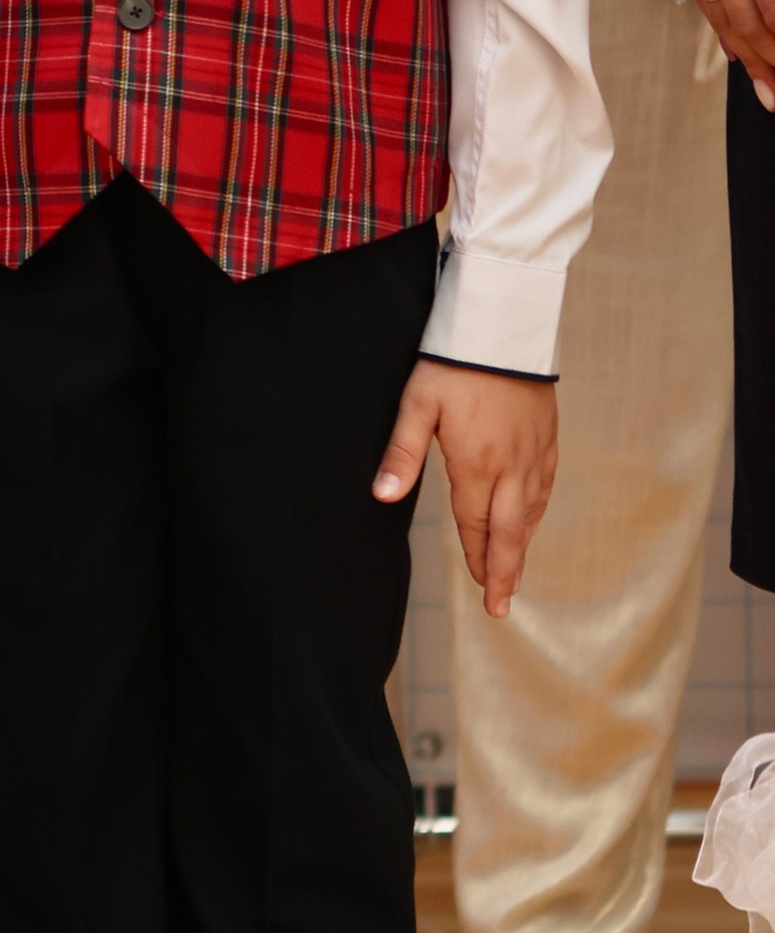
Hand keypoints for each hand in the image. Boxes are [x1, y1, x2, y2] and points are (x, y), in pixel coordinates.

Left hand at [373, 361, 557, 618]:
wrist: (505, 327)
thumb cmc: (454, 363)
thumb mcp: (417, 404)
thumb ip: (402, 452)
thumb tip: (384, 495)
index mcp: (477, 464)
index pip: (476, 525)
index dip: (479, 560)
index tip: (484, 593)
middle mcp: (512, 466)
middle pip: (511, 532)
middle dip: (506, 572)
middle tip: (503, 606)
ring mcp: (535, 453)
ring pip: (532, 512)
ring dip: (522, 545)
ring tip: (515, 573)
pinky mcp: (548, 437)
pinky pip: (546, 486)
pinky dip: (538, 512)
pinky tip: (531, 520)